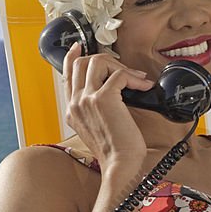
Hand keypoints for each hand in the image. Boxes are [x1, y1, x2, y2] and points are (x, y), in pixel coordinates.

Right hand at [63, 44, 153, 173]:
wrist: (120, 165)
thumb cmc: (115, 151)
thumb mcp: (97, 128)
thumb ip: (96, 109)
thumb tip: (112, 88)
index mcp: (71, 110)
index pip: (66, 74)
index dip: (72, 56)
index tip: (79, 46)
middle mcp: (75, 103)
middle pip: (80, 62)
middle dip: (105, 59)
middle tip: (123, 69)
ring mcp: (86, 99)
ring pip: (98, 61)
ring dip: (120, 66)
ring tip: (135, 79)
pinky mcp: (103, 98)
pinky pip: (119, 75)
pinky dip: (134, 77)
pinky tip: (144, 86)